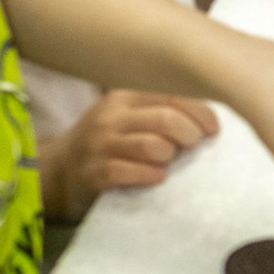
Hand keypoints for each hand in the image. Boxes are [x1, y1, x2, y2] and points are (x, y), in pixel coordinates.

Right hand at [41, 90, 217, 221]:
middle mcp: (111, 116)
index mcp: (124, 96)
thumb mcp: (128, 118)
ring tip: (171, 162)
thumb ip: (160, 112)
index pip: (172, 95)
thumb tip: (209, 119)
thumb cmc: (106, 145)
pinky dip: (150, 176)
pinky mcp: (94, 172)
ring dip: (171, 156)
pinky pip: (129, 172)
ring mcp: (100, 144)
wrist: (58, 173)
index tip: (214, 129)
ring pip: (152, 145)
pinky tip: (157, 178)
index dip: (201, 112)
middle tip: (195, 146)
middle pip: (166, 119)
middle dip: (190, 134)